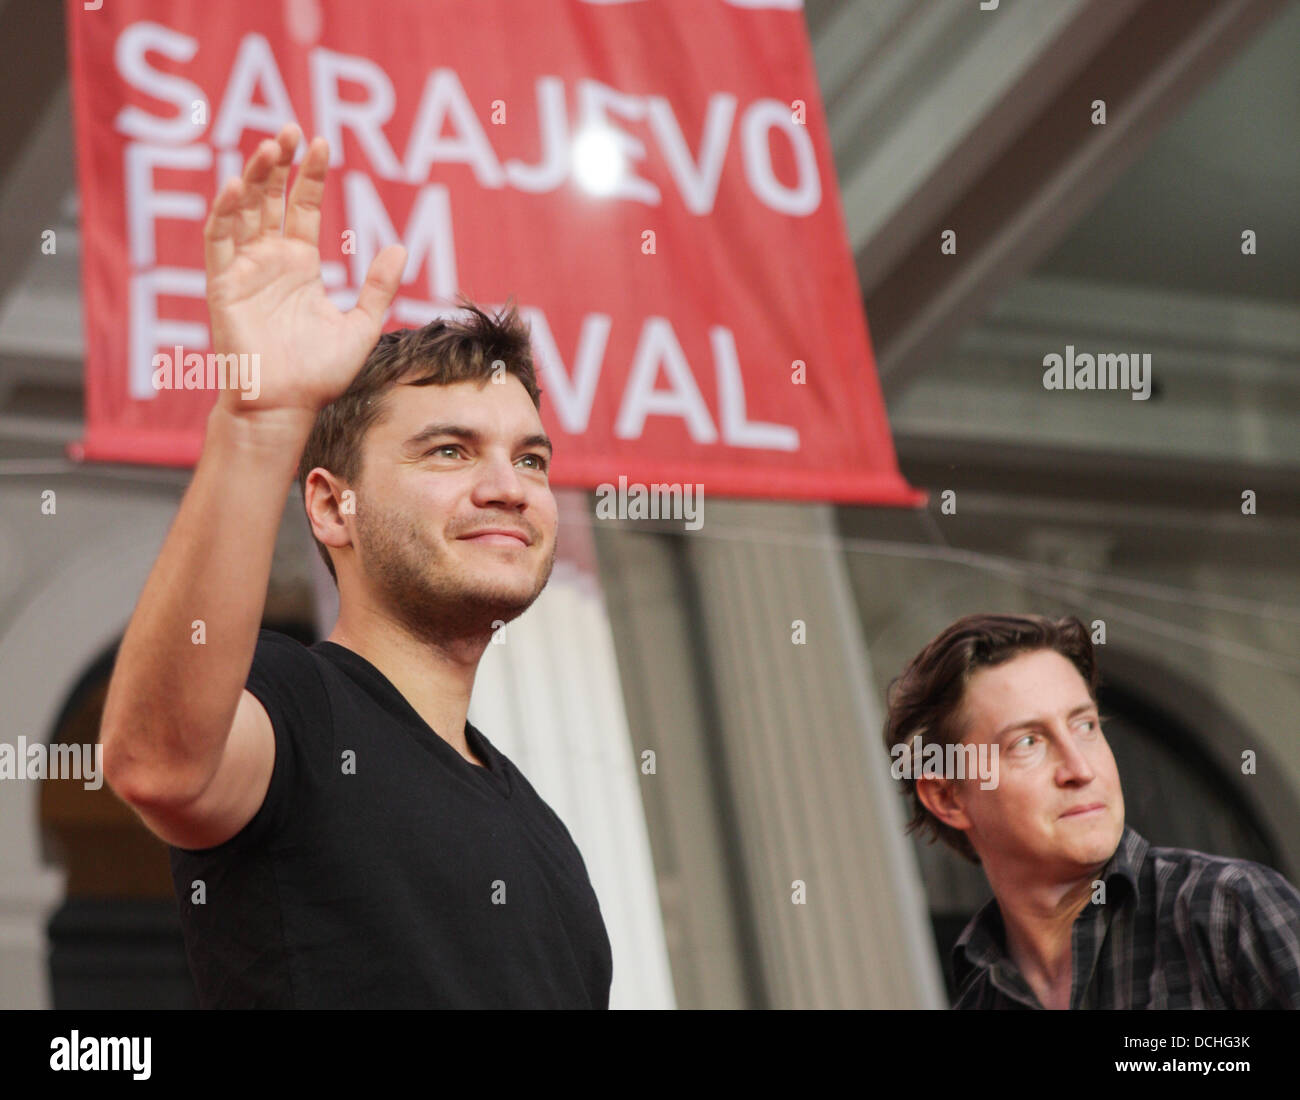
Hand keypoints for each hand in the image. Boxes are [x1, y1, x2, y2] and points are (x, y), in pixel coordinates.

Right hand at [204, 123, 406, 416]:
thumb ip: (378, 287)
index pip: (302, 208)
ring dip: (252, 177)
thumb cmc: (321, 374)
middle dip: (278, 164)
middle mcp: (271, 262)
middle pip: (270, 200)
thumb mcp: (362, 325)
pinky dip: (224, 212)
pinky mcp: (223, 285)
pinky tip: (236, 187)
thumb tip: (400, 247)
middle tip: (289, 129)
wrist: (288, 405)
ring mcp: (245, 270)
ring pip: (243, 211)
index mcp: (301, 267)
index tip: (321, 143)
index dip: (309, 176)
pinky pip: (219, 241)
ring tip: (268, 147)